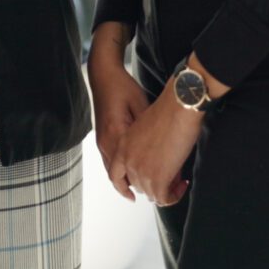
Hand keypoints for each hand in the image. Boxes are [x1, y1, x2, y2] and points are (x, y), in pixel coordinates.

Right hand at [88, 23, 149, 199]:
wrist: (103, 75)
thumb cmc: (123, 87)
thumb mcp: (141, 106)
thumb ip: (148, 131)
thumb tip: (164, 153)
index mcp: (116, 136)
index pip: (132, 170)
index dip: (151, 182)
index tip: (166, 189)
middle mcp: (106, 143)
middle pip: (121, 177)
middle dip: (141, 186)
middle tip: (161, 192)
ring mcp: (102, 142)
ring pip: (114, 173)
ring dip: (130, 182)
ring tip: (149, 191)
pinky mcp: (102, 139)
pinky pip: (111, 164)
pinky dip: (121, 174)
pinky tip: (133, 177)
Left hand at [114, 80, 204, 205]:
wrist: (178, 106)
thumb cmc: (167, 110)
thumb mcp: (144, 128)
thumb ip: (142, 145)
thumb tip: (153, 158)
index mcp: (122, 146)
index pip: (115, 176)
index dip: (123, 188)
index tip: (132, 196)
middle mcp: (128, 160)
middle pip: (138, 186)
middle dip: (155, 185)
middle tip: (171, 178)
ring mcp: (140, 171)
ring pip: (152, 193)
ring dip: (167, 189)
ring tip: (180, 179)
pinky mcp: (157, 179)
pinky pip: (164, 198)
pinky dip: (175, 195)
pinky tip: (184, 183)